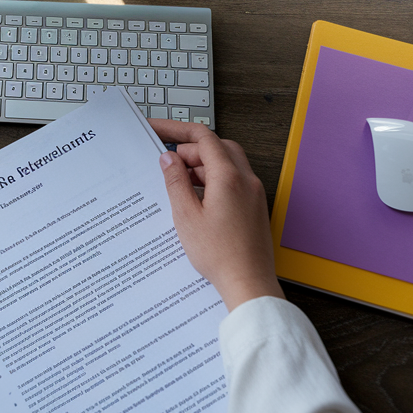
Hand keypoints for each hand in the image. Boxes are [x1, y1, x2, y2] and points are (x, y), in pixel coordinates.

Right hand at [150, 119, 283, 310]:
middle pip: (218, 146)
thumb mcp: (186, 216)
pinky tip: (199, 198)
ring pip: (228, 163)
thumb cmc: (220, 255)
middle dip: (191, 148)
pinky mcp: (254, 206)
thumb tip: (168, 160)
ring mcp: (253, 193)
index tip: (158, 129)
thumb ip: (176, 183)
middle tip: (169, 160)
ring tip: (180, 182)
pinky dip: (214, 179)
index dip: (177, 130)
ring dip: (203, 164)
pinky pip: (234, 180)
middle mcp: (246, 180)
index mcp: (228, 177)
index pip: (203, 138)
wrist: (249, 283)